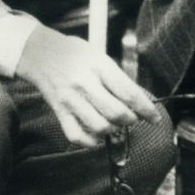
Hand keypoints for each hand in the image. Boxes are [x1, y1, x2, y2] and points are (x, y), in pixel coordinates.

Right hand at [16, 25, 159, 147]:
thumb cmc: (74, 53)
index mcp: (99, 66)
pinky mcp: (59, 111)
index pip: (129, 93)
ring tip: (115, 124)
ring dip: (113, 130)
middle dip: (131, 120)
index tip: (154, 118)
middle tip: (132, 118)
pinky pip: (76, 135)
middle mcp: (85, 84)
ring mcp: (70, 99)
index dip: (146, 109)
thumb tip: (136, 102)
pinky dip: (90, 142)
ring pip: (99, 127)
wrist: (40, 52)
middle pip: (116, 113)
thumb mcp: (100, 56)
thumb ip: (116, 78)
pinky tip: (97, 135)